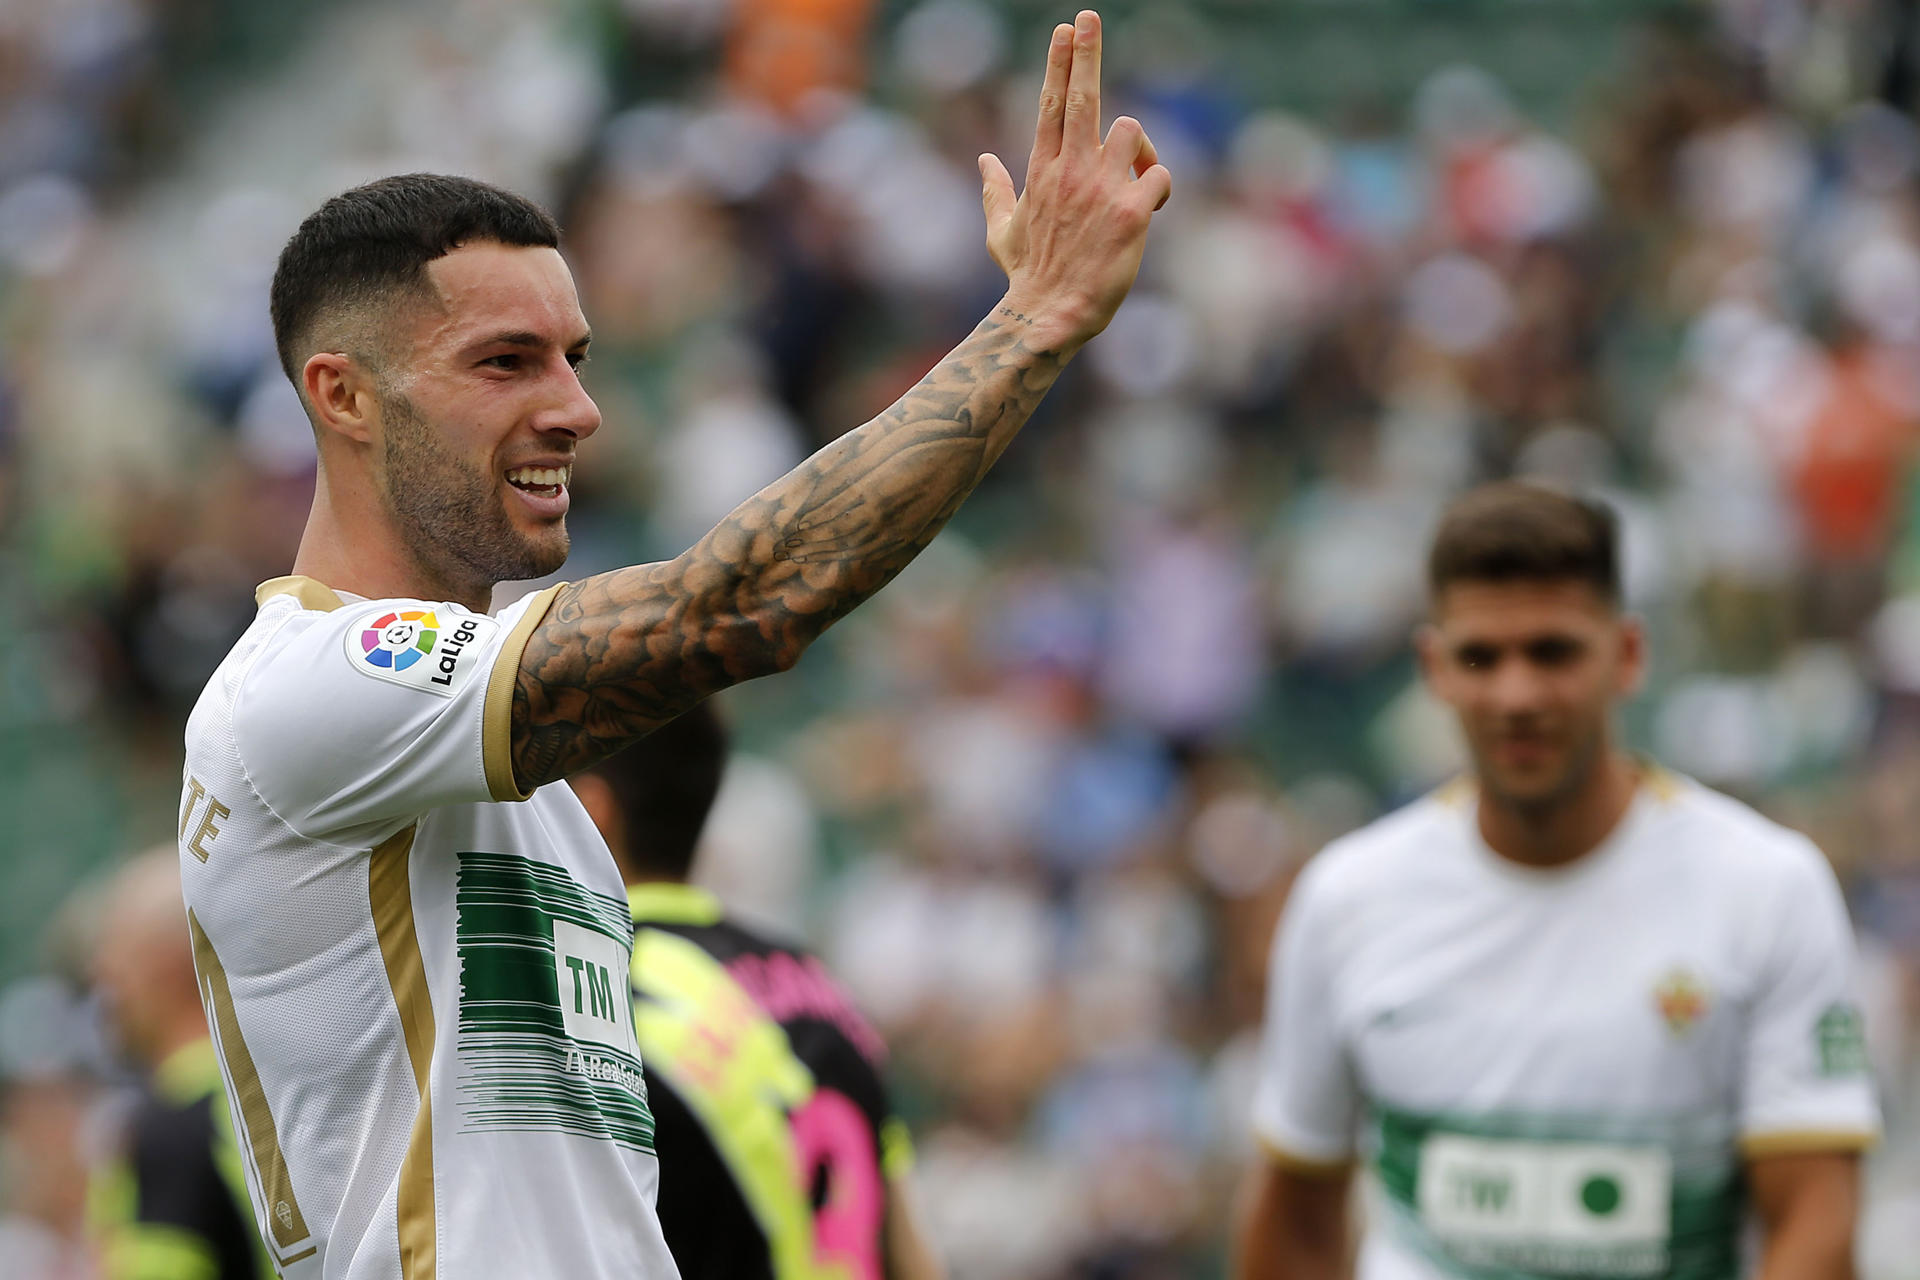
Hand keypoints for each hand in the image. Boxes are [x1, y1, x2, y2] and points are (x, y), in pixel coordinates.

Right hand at [979, 10, 1171, 352]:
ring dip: (1138, 147)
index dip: (1060, 63)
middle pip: (1083, 97)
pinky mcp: (1131, 212)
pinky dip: (1160, 187)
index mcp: (1042, 171)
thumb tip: (983, 160)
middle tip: (1090, 17)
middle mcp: (1070, 172)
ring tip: (1133, 174)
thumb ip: (994, 190)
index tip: (1066, 29)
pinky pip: (1160, 177)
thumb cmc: (1027, 277)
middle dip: (1087, 53)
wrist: (1049, 315)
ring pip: (1131, 132)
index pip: (1051, 104)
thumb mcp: (1001, 231)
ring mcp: (1101, 189)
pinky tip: (1149, 209)